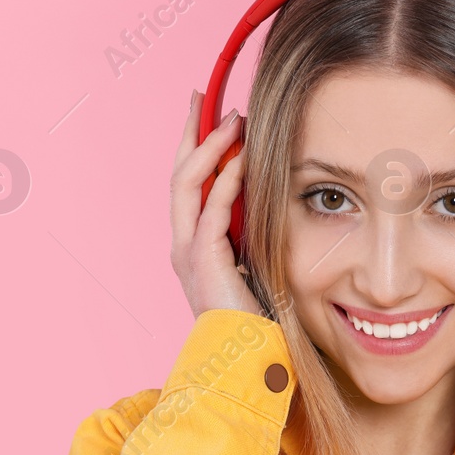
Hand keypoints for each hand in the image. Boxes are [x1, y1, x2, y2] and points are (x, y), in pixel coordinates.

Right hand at [170, 90, 262, 317]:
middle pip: (179, 174)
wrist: (249, 358)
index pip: (189, 185)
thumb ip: (257, 235)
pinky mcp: (203, 258)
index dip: (197, 147)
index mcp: (194, 247)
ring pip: (189, 182)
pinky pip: (212, 206)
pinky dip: (227, 177)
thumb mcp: (259, 266)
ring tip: (232, 118)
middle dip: (192, 132)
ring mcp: (188, 251)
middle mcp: (183, 245)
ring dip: (211, 146)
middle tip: (203, 97)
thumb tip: (275, 199)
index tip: (209, 113)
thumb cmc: (261, 320)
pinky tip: (245, 155)